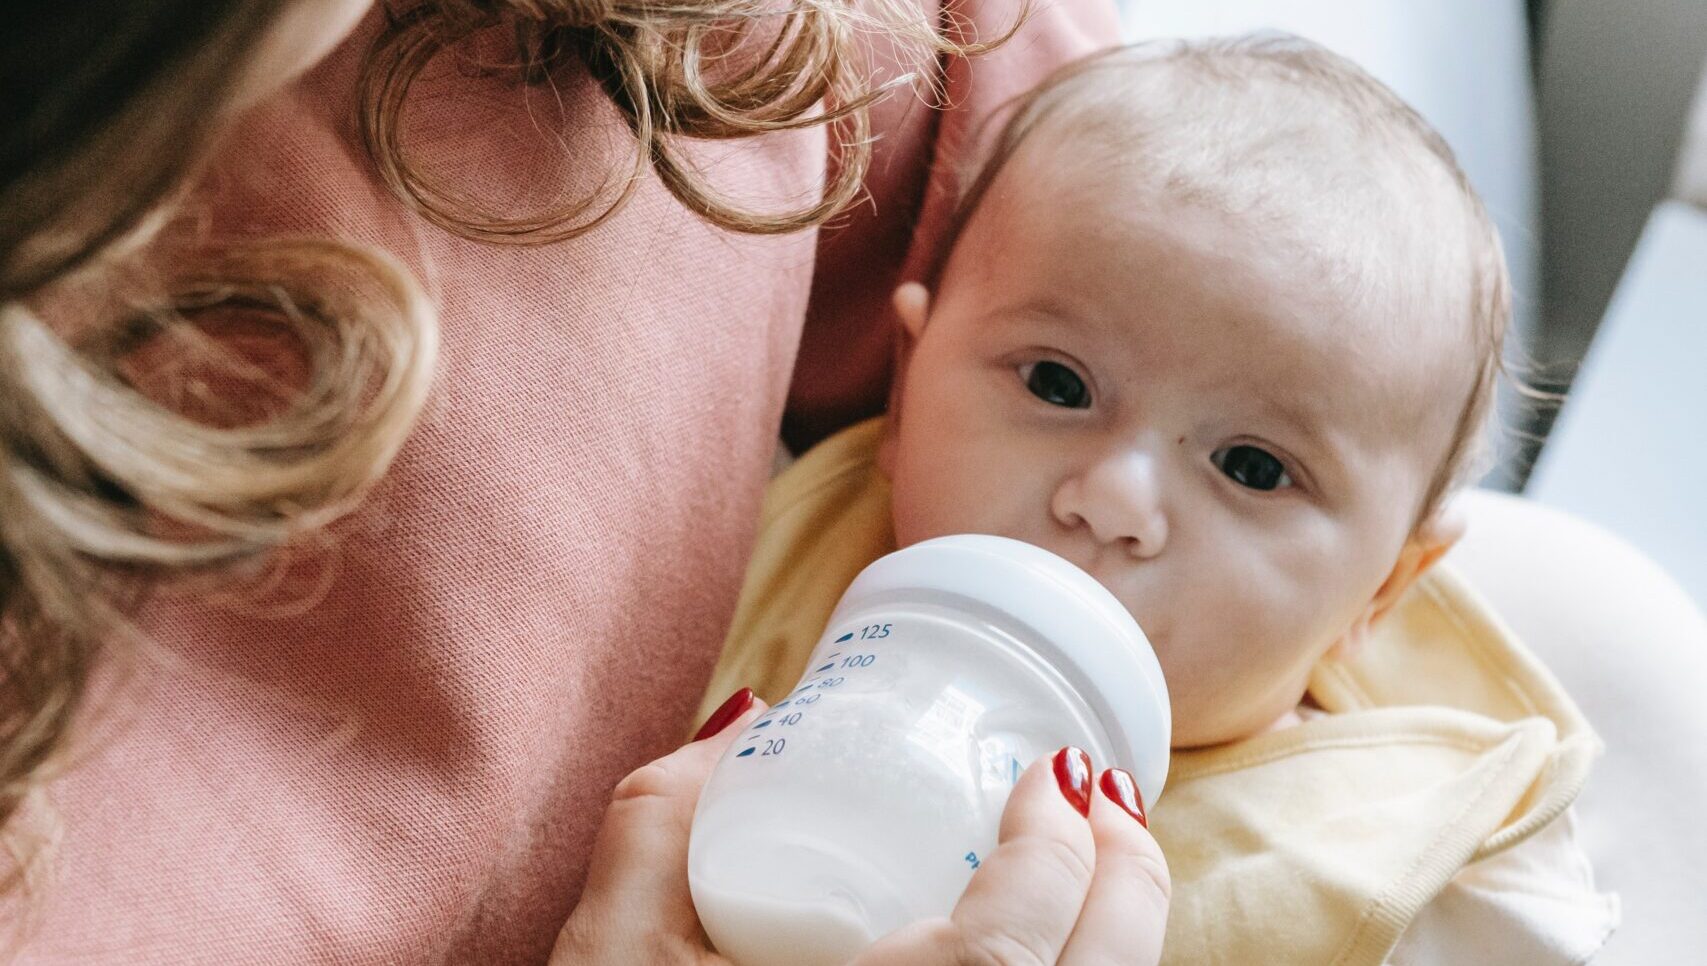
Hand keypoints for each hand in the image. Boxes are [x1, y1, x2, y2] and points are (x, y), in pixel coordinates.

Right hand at [552, 688, 1170, 964]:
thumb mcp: (611, 953)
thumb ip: (665, 819)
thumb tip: (748, 718)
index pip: (1013, 939)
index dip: (1063, 845)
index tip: (1054, 774)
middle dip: (1132, 881)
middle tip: (1106, 803)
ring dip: (1121, 942)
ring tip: (1099, 875)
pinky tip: (1056, 957)